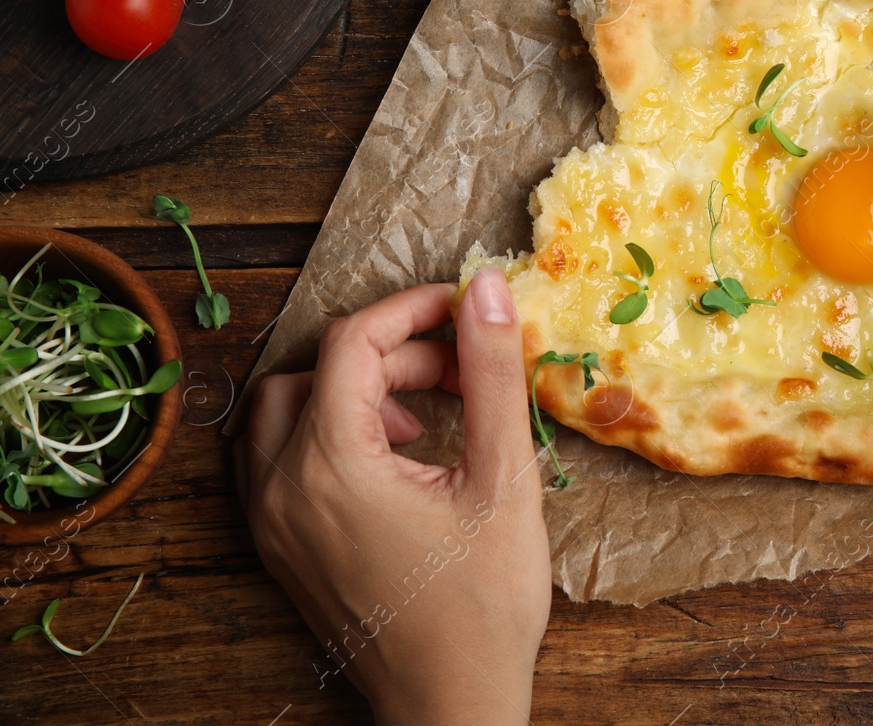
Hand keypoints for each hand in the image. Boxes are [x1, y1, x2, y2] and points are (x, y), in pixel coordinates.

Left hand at [236, 271, 549, 725]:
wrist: (451, 702)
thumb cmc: (483, 604)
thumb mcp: (503, 478)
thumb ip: (490, 374)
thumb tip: (484, 288)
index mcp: (331, 465)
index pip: (351, 343)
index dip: (411, 311)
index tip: (462, 309)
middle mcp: (280, 488)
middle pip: (316, 370)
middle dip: (391, 355)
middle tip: (459, 373)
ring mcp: (270, 521)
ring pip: (283, 409)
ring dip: (350, 390)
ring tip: (423, 415)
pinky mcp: (276, 546)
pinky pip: (275, 457)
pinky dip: (324, 432)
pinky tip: (388, 456)